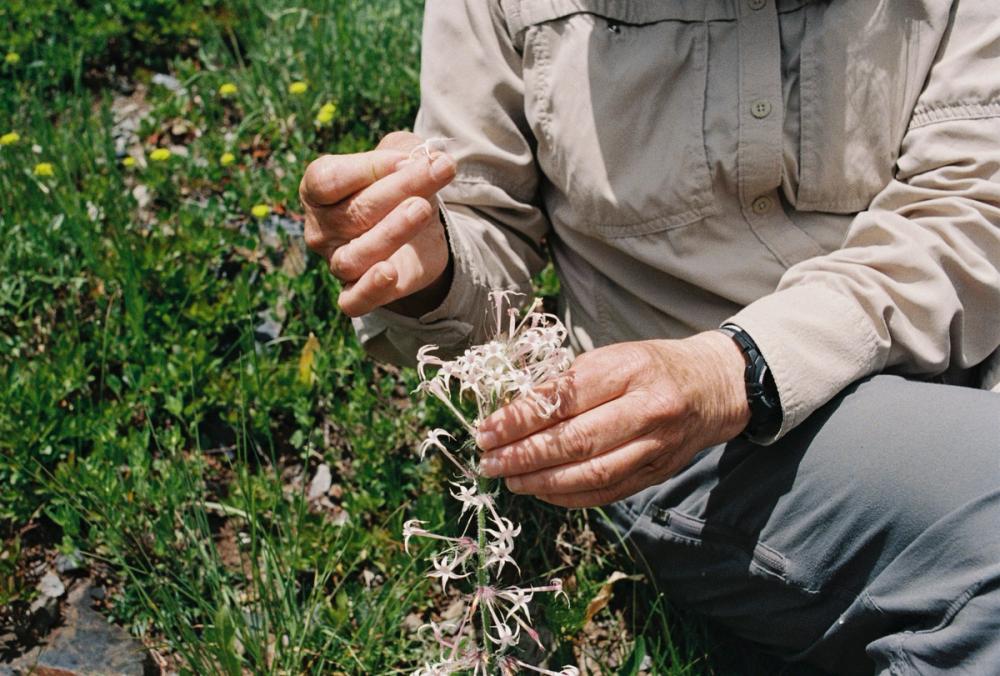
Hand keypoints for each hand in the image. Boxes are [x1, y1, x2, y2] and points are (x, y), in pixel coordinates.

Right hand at [300, 131, 455, 316]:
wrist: (417, 231)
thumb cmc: (398, 185)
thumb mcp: (402, 156)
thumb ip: (405, 150)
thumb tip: (421, 159)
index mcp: (317, 192)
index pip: (328, 180)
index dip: (368, 168)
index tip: (409, 158)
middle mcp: (321, 230)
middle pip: (353, 213)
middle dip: (399, 189)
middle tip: (439, 171)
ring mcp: (337, 263)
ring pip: (356, 255)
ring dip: (392, 231)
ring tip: (422, 208)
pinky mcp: (358, 293)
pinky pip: (353, 300)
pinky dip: (370, 289)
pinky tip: (389, 272)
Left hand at [475, 331, 750, 506]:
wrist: (714, 386)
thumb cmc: (652, 367)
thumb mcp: (611, 357)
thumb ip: (567, 384)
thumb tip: (514, 414)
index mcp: (629, 370)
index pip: (564, 399)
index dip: (520, 419)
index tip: (486, 430)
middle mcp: (646, 410)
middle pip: (575, 441)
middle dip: (523, 455)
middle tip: (489, 462)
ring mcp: (655, 447)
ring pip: (590, 474)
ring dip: (541, 482)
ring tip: (509, 479)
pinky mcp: (657, 473)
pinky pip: (607, 492)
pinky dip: (569, 496)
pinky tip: (542, 491)